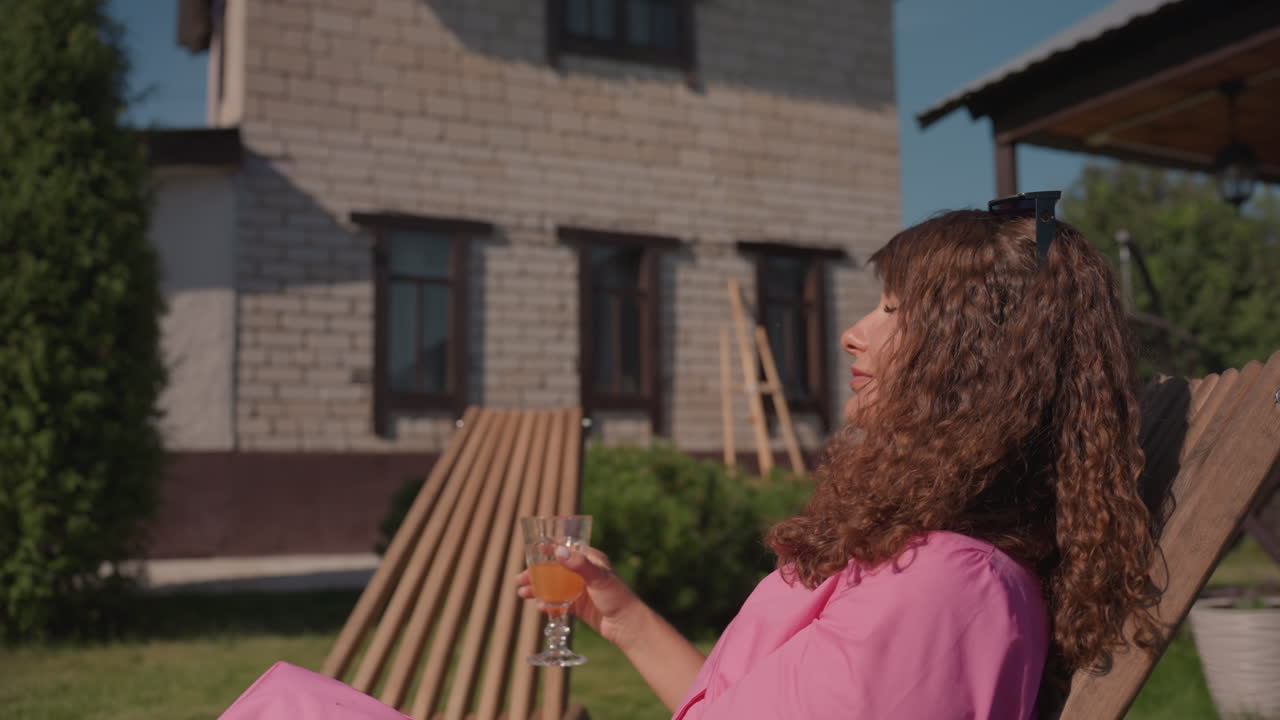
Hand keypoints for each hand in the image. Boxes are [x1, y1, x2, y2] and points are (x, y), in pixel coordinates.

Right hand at [516, 545, 644, 648]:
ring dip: (538, 588)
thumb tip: (557, 551)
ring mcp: (580, 590)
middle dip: (536, 572)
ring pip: (554, 586)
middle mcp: (584, 573)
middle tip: (520, 578)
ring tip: (522, 593)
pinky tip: (539, 606)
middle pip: (555, 569)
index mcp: (591, 560)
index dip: (551, 548)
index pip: (567, 549)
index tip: (536, 548)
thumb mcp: (598, 577)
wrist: (626, 625)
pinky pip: (558, 602)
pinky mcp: (579, 606)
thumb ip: (578, 564)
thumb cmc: (617, 596)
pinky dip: (548, 603)